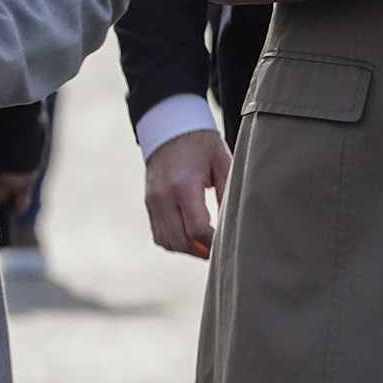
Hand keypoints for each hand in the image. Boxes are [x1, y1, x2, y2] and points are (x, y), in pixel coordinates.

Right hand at [145, 126, 229, 257]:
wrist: (171, 129)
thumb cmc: (202, 145)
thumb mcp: (222, 162)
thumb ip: (228, 192)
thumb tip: (233, 223)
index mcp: (183, 185)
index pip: (197, 229)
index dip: (213, 244)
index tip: (227, 244)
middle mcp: (163, 196)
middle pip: (180, 240)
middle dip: (201, 252)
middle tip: (219, 252)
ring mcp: (153, 201)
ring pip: (166, 241)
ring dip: (187, 250)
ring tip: (206, 248)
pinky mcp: (149, 203)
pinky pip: (158, 234)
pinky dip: (174, 242)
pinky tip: (191, 239)